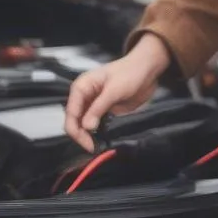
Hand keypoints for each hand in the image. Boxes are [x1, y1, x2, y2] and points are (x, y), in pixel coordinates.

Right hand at [64, 35, 171, 152]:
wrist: (147, 70)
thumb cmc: (130, 72)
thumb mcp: (114, 90)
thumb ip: (99, 108)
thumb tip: (87, 126)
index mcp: (82, 87)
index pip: (71, 112)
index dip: (76, 130)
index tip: (87, 142)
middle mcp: (85, 96)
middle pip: (75, 121)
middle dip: (81, 135)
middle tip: (92, 147)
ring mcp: (94, 104)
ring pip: (83, 124)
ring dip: (88, 136)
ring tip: (97, 145)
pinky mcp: (104, 110)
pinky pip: (95, 124)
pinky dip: (97, 133)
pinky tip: (102, 139)